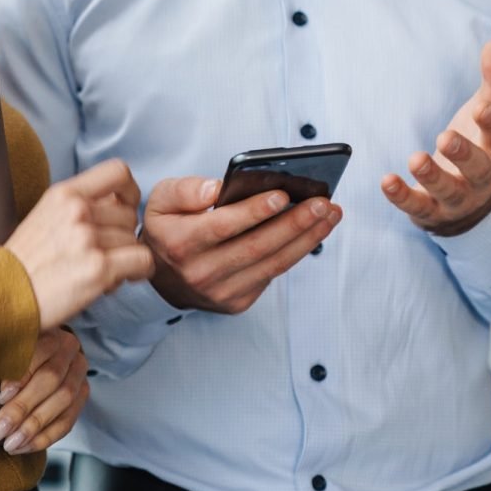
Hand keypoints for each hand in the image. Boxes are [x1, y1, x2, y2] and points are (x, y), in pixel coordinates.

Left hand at [0, 327, 88, 453]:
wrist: (41, 351)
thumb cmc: (14, 351)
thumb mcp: (6, 347)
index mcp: (50, 330)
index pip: (40, 352)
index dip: (20, 376)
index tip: (0, 397)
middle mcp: (69, 348)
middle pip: (51, 380)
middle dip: (23, 408)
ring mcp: (79, 372)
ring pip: (63, 401)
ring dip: (34, 426)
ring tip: (11, 443)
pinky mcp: (83, 394)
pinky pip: (68, 420)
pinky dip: (46, 437)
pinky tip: (25, 446)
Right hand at [4, 158, 152, 329]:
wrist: (2, 294)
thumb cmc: (25, 261)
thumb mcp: (46, 214)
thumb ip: (79, 204)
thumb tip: (117, 204)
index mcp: (64, 193)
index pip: (118, 172)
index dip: (129, 191)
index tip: (125, 208)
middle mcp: (78, 210)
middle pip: (129, 214)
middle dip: (122, 235)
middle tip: (105, 253)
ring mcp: (89, 239)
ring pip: (134, 240)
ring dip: (125, 257)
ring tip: (102, 270)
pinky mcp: (99, 268)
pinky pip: (142, 260)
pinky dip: (140, 271)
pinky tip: (122, 278)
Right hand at [142, 176, 341, 313]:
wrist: (163, 279)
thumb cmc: (168, 229)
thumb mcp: (161, 201)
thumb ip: (185, 190)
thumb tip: (217, 188)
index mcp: (180, 242)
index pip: (222, 226)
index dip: (253, 211)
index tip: (282, 194)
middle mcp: (200, 272)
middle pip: (256, 247)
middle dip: (294, 223)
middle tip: (322, 203)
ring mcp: (221, 291)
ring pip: (272, 264)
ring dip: (306, 239)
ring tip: (329, 215)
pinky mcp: (238, 302)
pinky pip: (273, 274)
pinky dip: (297, 252)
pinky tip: (314, 232)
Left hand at [381, 41, 490, 235]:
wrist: (472, 200)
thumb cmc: (480, 145)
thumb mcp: (490, 113)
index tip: (483, 108)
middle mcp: (481, 176)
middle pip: (478, 168)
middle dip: (463, 154)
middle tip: (446, 137)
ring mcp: (457, 197)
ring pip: (448, 191)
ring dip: (432, 177)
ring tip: (416, 159)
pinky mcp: (431, 211)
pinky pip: (417, 207)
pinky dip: (401, 196)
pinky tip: (386, 181)